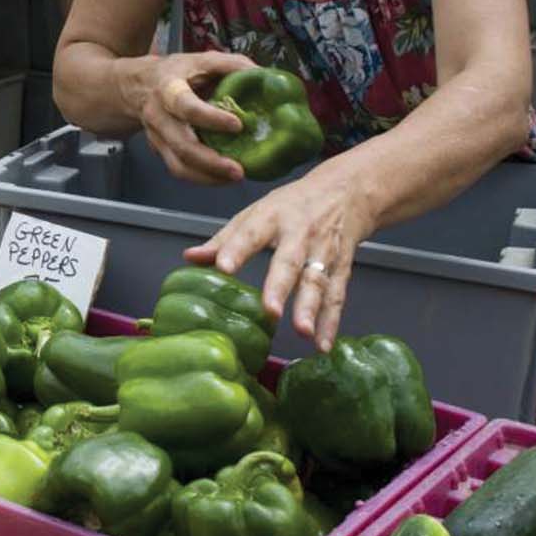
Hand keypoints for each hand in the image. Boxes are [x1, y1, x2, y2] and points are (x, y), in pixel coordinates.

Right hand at [124, 51, 258, 183]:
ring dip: (207, 176)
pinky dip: (202, 178)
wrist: (139, 86)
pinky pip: (179, 170)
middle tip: (239, 170)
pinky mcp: (160, 151)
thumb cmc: (178, 72)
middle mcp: (159, 115)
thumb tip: (265, 76)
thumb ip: (232, 65)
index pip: (185, 105)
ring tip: (235, 177)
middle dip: (210, 161)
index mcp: (168, 88)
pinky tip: (223, 178)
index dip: (210, 118)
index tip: (238, 125)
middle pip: (181, 144)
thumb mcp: (202, 60)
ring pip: (178, 164)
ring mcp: (157, 137)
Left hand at [183, 163, 380, 351]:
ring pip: (317, 281)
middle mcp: (299, 234)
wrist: (344, 192)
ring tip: (302, 332)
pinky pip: (336, 296)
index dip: (236, 250)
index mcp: (271, 217)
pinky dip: (331, 322)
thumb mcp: (256, 213)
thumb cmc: (291, 206)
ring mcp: (324, 251)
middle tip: (270, 311)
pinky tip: (322, 344)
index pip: (251, 233)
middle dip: (280, 287)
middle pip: (289, 262)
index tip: (222, 267)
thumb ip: (225, 240)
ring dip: (311, 308)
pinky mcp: (342, 267)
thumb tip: (190, 258)